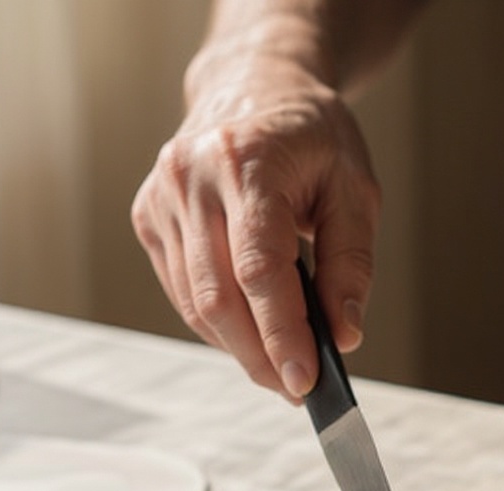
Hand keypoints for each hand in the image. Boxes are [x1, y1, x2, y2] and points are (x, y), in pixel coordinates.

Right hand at [131, 53, 379, 399]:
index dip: (281, 334)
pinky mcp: (148, 219)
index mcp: (246, 161)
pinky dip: (219, 326)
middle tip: (297, 390)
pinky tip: (250, 334)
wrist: (252, 86)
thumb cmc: (309, 138)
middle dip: (260, 357)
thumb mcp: (354, 189)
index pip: (259, 269)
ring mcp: (161, 199)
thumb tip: (343, 335)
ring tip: (280, 368)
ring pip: (196, 305)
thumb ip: (352, 265)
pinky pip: (184, 293)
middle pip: (220, 298)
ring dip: (240, 350)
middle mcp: (192, 178)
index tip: (305, 382)